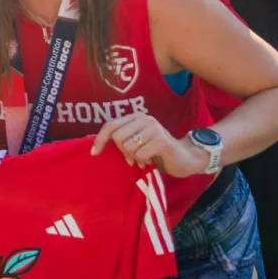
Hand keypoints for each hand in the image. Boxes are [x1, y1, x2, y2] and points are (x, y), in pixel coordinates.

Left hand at [91, 114, 206, 177]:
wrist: (184, 158)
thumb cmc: (155, 151)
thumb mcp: (135, 142)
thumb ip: (120, 139)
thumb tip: (95, 146)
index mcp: (135, 117)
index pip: (110, 125)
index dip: (100, 139)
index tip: (94, 153)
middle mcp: (144, 118)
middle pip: (117, 137)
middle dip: (123, 151)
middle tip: (133, 157)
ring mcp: (154, 128)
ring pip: (128, 147)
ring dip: (134, 157)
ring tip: (144, 157)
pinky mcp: (162, 140)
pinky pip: (140, 154)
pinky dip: (143, 161)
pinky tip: (151, 160)